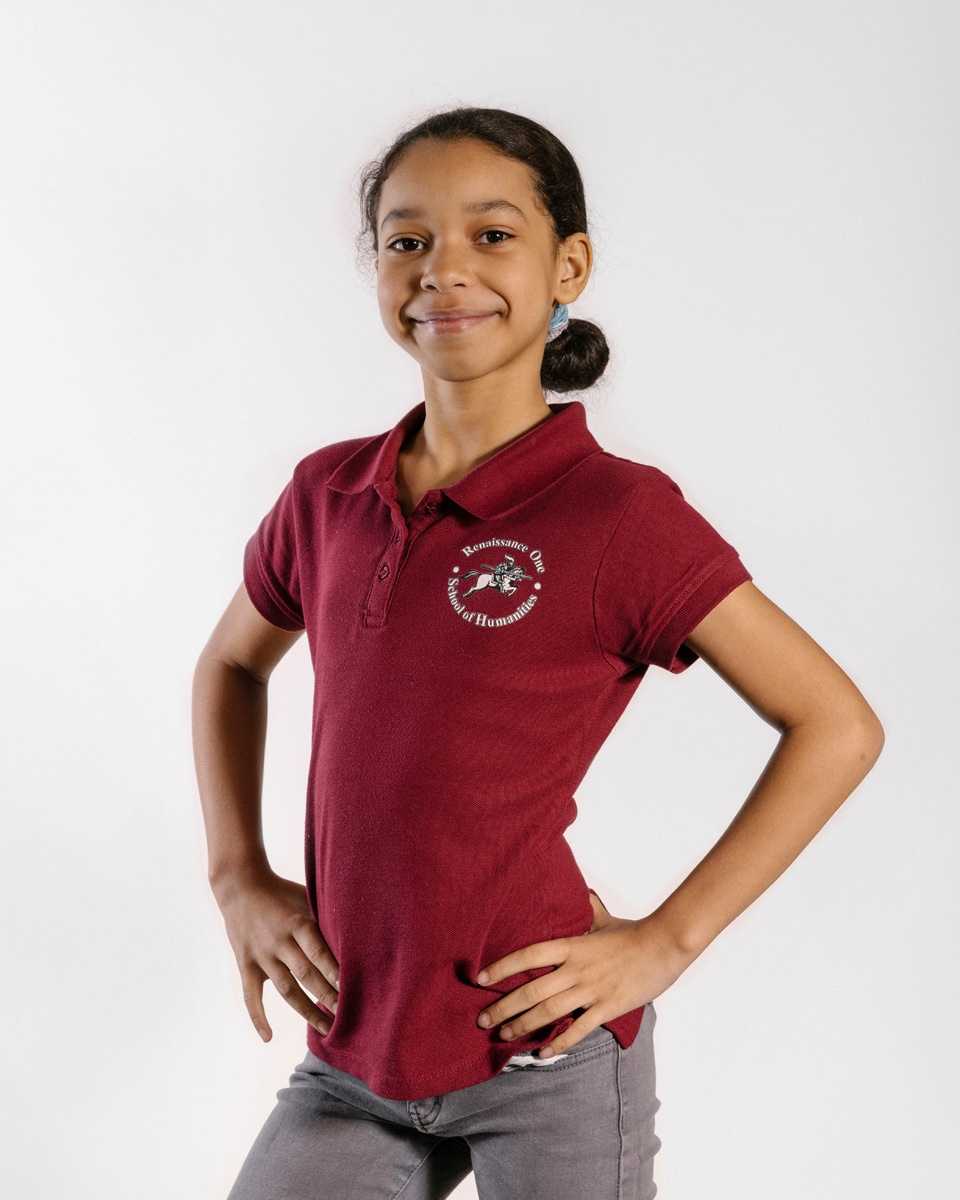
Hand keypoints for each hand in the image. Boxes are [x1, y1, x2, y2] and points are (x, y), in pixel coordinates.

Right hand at [214, 864, 339, 1042]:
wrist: (239, 886)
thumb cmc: (281, 892)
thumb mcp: (305, 896)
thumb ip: (323, 917)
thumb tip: (353, 935)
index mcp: (297, 923)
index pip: (319, 952)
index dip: (334, 971)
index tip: (353, 989)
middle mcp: (279, 942)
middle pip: (307, 974)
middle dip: (328, 996)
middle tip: (349, 1015)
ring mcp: (261, 956)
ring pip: (287, 989)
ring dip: (307, 1011)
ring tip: (327, 1029)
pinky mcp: (246, 964)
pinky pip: (251, 996)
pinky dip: (258, 1018)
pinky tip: (268, 1038)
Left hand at [475, 893, 693, 1056]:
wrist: (665, 945)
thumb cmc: (634, 932)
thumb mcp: (604, 919)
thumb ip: (586, 912)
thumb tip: (579, 895)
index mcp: (572, 945)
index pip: (528, 955)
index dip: (502, 967)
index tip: (480, 978)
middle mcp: (576, 969)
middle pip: (531, 991)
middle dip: (503, 1007)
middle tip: (483, 1020)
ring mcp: (591, 990)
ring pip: (548, 1012)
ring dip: (522, 1026)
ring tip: (503, 1035)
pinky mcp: (607, 1008)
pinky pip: (577, 1029)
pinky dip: (557, 1044)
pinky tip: (541, 1053)